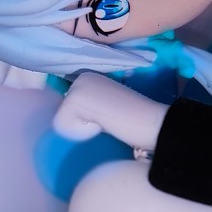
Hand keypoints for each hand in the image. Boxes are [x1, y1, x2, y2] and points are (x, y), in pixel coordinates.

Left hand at [52, 73, 167, 151]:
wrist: (150, 122)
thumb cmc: (134, 124)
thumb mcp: (107, 113)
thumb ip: (90, 112)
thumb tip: (74, 125)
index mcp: (90, 79)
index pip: (68, 109)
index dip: (83, 123)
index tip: (106, 120)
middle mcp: (81, 77)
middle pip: (62, 115)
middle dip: (80, 127)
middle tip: (107, 122)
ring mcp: (78, 85)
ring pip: (61, 122)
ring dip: (82, 131)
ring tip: (106, 123)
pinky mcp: (75, 98)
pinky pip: (63, 128)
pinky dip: (81, 134)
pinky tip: (102, 125)